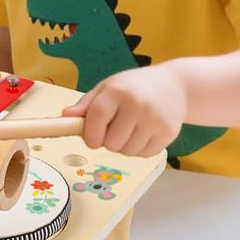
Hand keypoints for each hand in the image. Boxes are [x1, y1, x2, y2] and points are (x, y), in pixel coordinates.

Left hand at [62, 64, 187, 156]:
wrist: (174, 85)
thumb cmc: (133, 87)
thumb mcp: (108, 88)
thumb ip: (86, 104)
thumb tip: (65, 116)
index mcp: (117, 91)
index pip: (97, 118)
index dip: (90, 134)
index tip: (90, 139)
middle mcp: (137, 105)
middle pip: (112, 142)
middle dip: (107, 141)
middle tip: (114, 129)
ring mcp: (155, 120)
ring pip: (128, 151)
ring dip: (123, 146)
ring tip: (129, 130)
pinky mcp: (168, 133)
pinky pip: (145, 154)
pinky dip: (140, 149)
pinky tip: (143, 133)